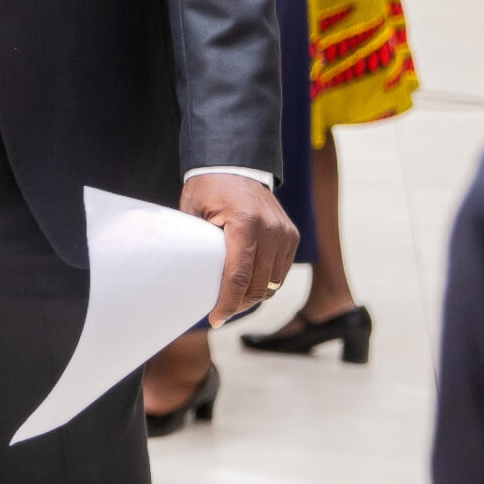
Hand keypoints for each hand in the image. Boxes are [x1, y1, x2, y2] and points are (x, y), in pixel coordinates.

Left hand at [180, 172, 297, 324]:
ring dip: (253, 296)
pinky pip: (281, 272)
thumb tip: (191, 281)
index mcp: (245, 223)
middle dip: (238, 304)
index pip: (238, 278)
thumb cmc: (209, 188)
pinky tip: (249, 285)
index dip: (226, 304)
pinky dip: (266, 283)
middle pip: (257, 286)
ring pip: (272, 283)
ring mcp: (285, 233)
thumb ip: (197, 244)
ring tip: (233, 300)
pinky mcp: (292, 235)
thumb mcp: (194, 212)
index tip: (215, 319)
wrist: (236, 164)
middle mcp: (271, 229)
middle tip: (220, 311)